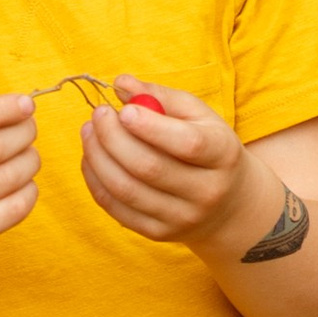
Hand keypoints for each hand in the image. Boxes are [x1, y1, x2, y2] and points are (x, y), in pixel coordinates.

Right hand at [0, 93, 37, 281]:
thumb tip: (23, 108)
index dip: (2, 109)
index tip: (27, 105)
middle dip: (22, 134)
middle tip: (29, 131)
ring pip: (7, 177)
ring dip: (30, 162)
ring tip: (30, 158)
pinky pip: (12, 209)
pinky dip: (29, 192)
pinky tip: (26, 185)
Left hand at [79, 79, 269, 250]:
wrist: (228, 204)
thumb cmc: (207, 146)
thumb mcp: (198, 115)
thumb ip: (161, 96)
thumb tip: (121, 83)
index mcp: (223, 154)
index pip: (187, 144)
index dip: (151, 127)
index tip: (123, 110)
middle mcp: (206, 191)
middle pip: (149, 168)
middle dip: (113, 138)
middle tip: (98, 114)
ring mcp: (182, 217)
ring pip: (127, 190)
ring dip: (98, 158)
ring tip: (89, 131)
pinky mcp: (159, 233)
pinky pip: (117, 208)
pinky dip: (96, 181)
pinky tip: (91, 158)